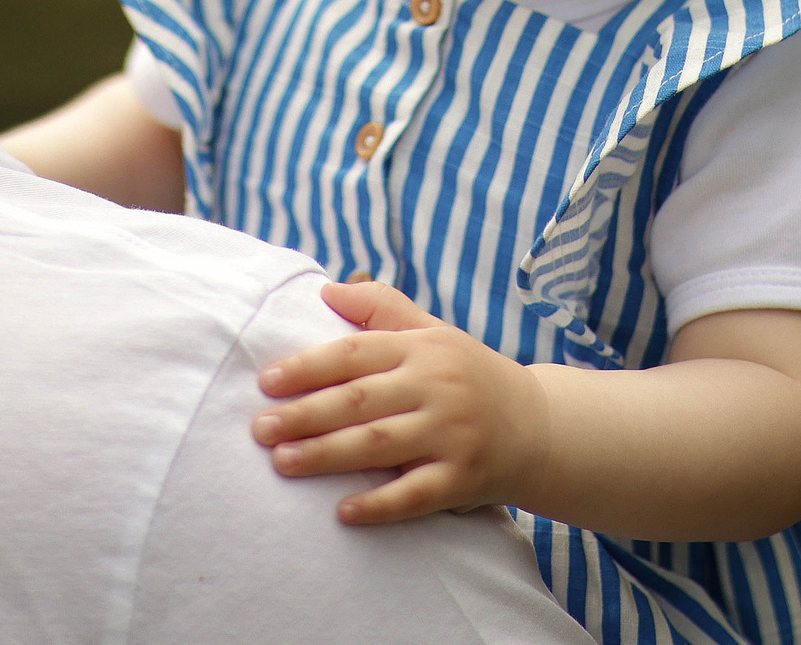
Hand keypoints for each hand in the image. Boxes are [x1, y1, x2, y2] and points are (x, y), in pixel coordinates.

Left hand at [251, 278, 550, 523]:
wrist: (540, 426)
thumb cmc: (469, 376)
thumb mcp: (433, 333)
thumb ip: (382, 308)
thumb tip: (327, 289)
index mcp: (422, 348)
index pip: (356, 353)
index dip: (308, 366)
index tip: (266, 382)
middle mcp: (437, 387)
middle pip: (360, 400)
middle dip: (305, 414)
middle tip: (260, 428)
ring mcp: (452, 434)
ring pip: (380, 445)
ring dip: (327, 455)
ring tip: (283, 462)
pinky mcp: (464, 478)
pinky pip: (416, 494)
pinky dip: (379, 504)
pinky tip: (343, 512)